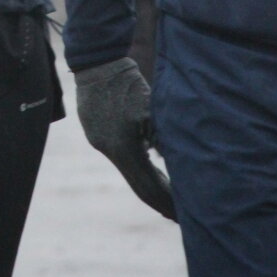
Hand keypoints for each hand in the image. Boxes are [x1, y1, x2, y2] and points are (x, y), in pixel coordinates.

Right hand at [74, 57, 175, 220]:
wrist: (97, 62)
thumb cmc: (127, 83)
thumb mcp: (151, 110)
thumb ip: (163, 140)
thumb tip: (180, 166)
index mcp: (122, 148)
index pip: (147, 187)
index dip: (165, 202)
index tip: (181, 214)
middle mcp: (108, 149)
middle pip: (136, 183)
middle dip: (158, 197)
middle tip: (177, 212)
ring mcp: (98, 141)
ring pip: (127, 169)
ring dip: (148, 180)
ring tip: (168, 189)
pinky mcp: (95, 131)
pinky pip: (119, 155)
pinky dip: (136, 164)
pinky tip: (149, 162)